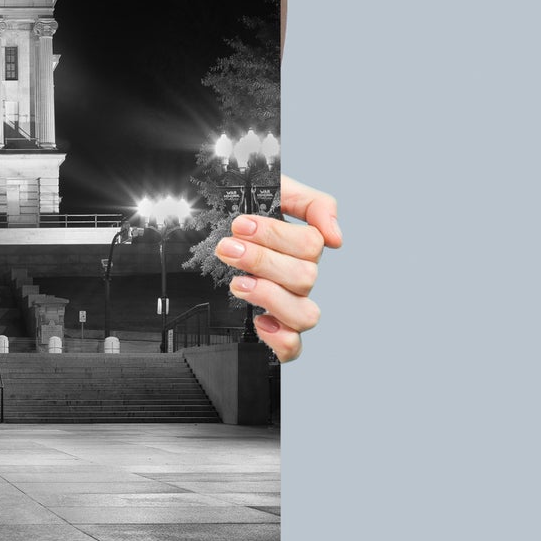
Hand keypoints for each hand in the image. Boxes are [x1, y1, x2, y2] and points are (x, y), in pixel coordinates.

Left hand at [214, 174, 340, 362]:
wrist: (205, 229)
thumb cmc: (241, 213)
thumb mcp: (274, 191)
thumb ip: (312, 203)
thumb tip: (336, 237)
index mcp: (302, 247)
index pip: (311, 244)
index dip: (276, 235)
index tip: (240, 225)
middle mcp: (299, 279)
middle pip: (304, 277)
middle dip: (262, 260)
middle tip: (227, 248)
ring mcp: (288, 306)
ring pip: (304, 314)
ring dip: (270, 297)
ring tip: (237, 283)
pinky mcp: (273, 332)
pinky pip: (292, 349)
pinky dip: (280, 339)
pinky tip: (259, 322)